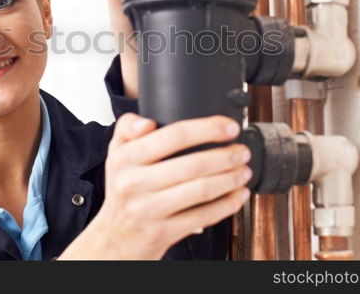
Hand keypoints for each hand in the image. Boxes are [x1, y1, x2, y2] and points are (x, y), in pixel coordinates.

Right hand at [59, 114, 251, 259]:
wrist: (115, 238)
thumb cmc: (123, 190)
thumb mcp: (117, 153)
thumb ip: (127, 128)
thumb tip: (147, 121)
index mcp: (125, 158)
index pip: (172, 135)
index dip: (207, 129)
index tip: (229, 127)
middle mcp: (135, 183)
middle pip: (193, 164)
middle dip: (227, 156)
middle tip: (242, 151)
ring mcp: (149, 210)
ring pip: (201, 190)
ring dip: (230, 179)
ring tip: (244, 170)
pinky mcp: (163, 232)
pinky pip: (203, 216)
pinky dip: (227, 204)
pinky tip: (238, 194)